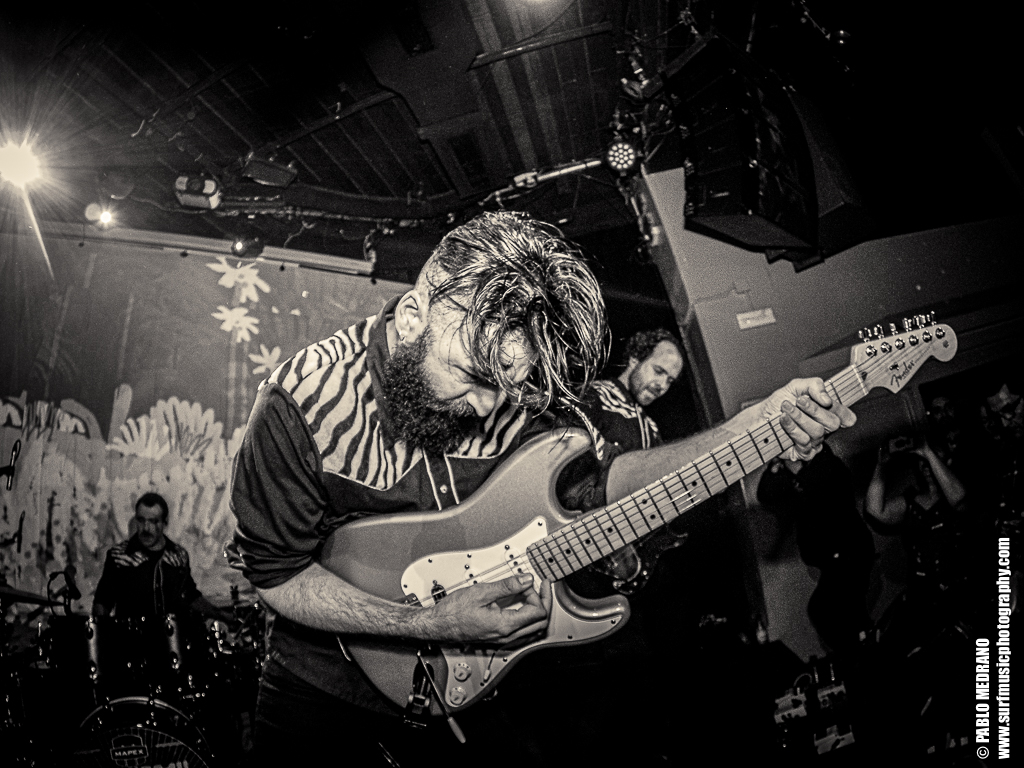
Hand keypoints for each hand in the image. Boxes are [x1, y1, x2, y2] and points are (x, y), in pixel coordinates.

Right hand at [422, 573, 550, 645]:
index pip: (537, 612)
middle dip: (542, 602)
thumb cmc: (453, 611)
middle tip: (538, 587)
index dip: (538, 594)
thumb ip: (507, 586)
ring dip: (537, 611)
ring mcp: (503, 640)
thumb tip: (526, 579)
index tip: (532, 582)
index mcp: (505, 625)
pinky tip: (522, 606)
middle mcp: (506, 636)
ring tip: (530, 594)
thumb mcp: (481, 591)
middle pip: (540, 623)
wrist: (437, 625)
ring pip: (533, 630)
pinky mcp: (498, 639)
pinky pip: (522, 633)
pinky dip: (528, 619)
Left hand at [761, 378, 855, 461]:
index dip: (842, 411)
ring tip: (785, 408)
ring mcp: (813, 441)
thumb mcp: (796, 387)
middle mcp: (822, 428)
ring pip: (817, 432)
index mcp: (826, 413)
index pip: (845, 416)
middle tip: (798, 401)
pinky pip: (805, 444)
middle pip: (832, 423)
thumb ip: (814, 385)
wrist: (760, 416)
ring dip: (799, 418)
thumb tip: (827, 399)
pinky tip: (783, 420)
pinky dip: (792, 429)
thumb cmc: (779, 403)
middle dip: (814, 410)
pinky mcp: (802, 452)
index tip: (826, 402)